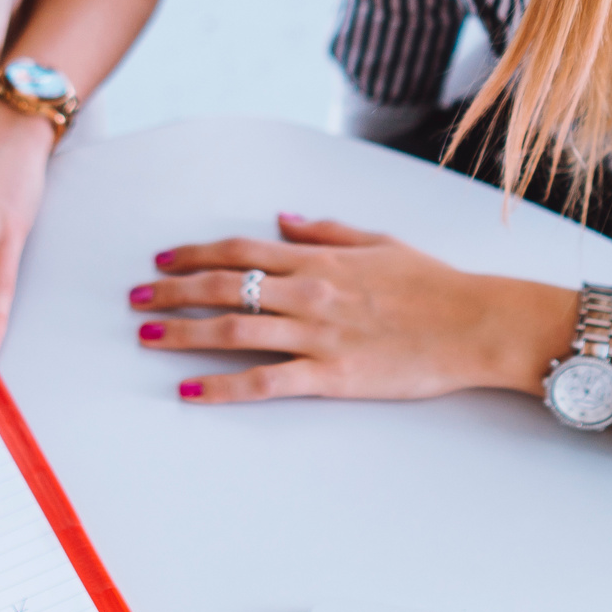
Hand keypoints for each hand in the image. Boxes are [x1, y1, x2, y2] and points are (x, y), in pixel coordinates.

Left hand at [130, 214, 578, 403]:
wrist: (475, 324)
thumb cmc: (434, 284)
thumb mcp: (379, 242)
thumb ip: (326, 230)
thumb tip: (283, 219)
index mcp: (319, 258)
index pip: (241, 251)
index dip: (195, 254)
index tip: (163, 259)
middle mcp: (309, 291)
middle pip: (223, 286)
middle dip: (172, 291)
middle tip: (135, 299)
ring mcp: (317, 334)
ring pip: (233, 329)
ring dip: (183, 332)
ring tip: (148, 337)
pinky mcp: (330, 375)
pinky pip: (264, 381)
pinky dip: (221, 387)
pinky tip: (189, 392)